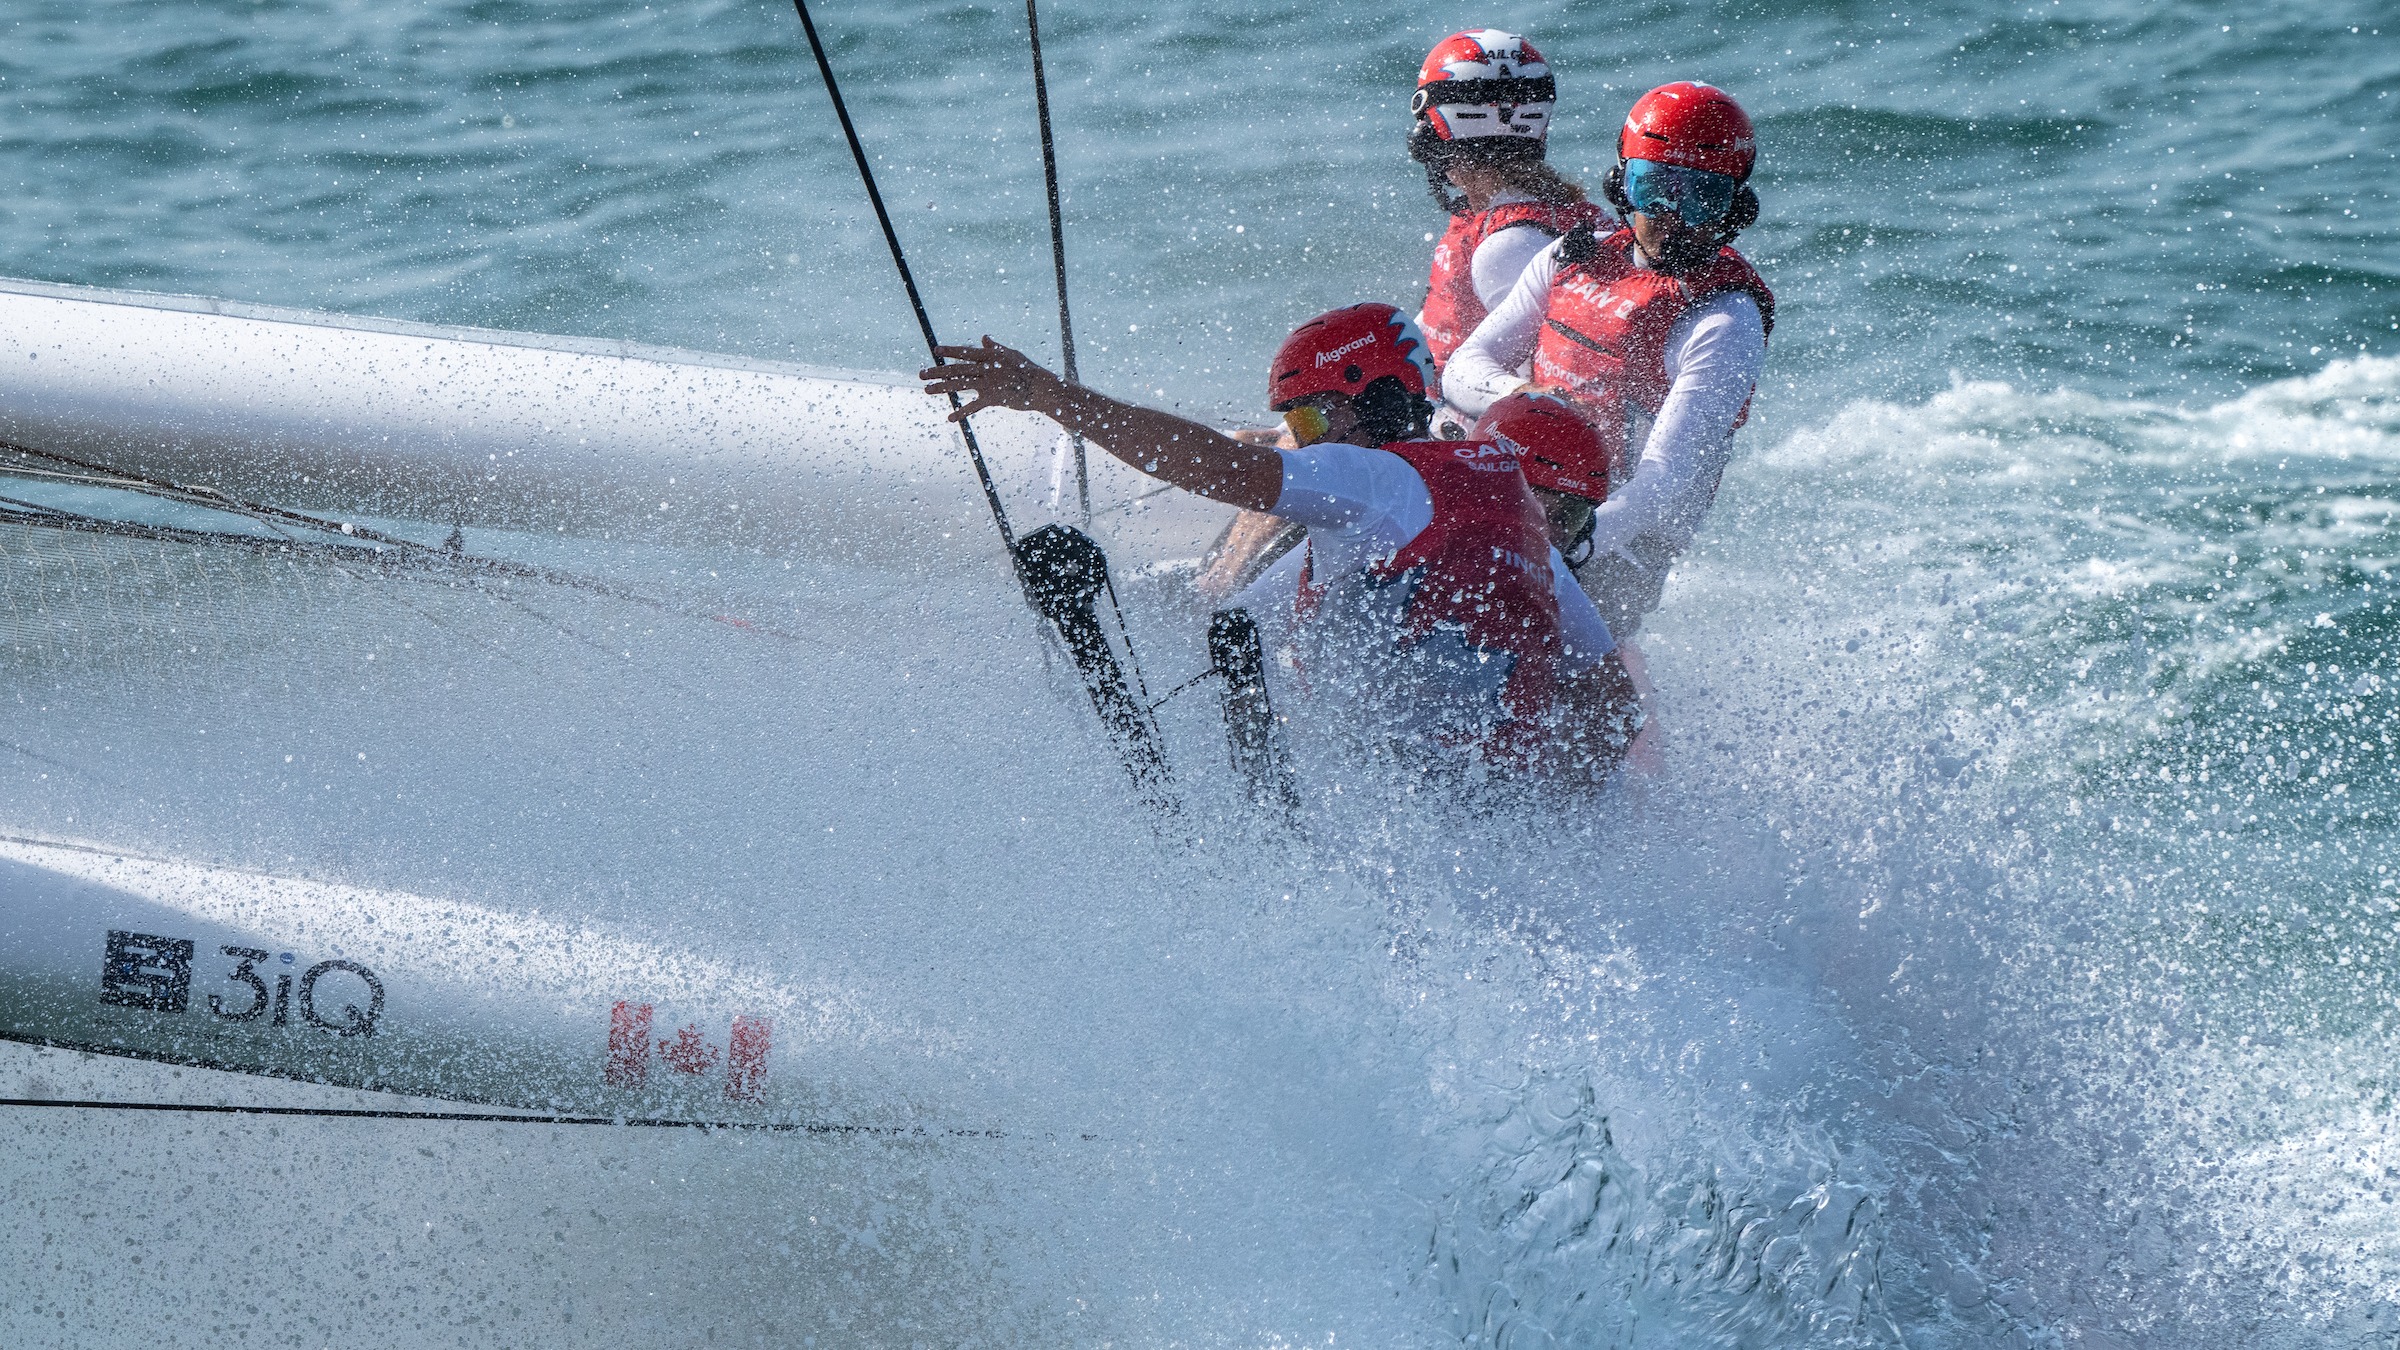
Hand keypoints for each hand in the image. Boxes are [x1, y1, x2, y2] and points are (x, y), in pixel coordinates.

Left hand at [919, 337, 1064, 422]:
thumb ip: (995, 347)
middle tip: (921, 375)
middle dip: (937, 371)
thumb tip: (983, 337)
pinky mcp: (993, 398)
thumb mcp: (1011, 354)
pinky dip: (962, 412)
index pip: (965, 352)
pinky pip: (974, 406)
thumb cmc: (1027, 369)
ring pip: (960, 384)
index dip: (950, 351)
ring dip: (941, 388)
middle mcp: (986, 368)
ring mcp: (988, 382)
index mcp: (989, 356)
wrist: (1041, 387)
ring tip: (927, 390)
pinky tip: (950, 417)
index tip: (935, 351)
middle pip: (956, 369)